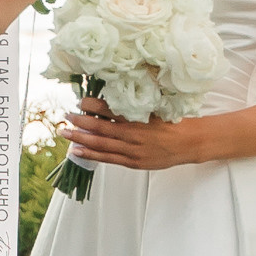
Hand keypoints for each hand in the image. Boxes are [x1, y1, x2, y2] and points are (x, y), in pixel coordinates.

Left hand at [64, 101, 199, 172]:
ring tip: (65, 132)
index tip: (81, 101)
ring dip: (80, 138)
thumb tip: (115, 94)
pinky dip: (91, 155)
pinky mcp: (133, 162)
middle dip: (80, 122)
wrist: (189, 143)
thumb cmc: (173, 122)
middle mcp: (133, 134)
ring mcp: (132, 150)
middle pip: (100, 128)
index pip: (110, 110)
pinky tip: (78, 151)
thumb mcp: (156, 107)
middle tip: (66, 116)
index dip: (93, 106)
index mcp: (138, 118)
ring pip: (100, 144)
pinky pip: (107, 159)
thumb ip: (136, 104)